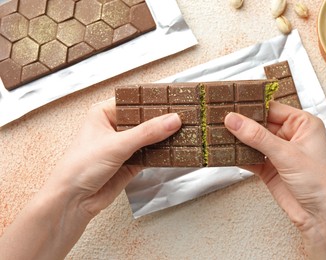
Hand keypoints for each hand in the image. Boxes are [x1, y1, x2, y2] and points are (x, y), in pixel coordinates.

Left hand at [49, 98, 181, 217]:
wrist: (73, 201)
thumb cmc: (78, 168)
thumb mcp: (116, 145)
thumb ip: (147, 132)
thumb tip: (171, 120)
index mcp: (104, 114)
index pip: (134, 102)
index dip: (153, 101)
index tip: (173, 101)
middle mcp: (115, 128)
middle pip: (145, 120)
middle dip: (162, 120)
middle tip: (183, 116)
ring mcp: (124, 146)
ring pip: (150, 137)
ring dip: (164, 137)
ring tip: (184, 130)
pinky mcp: (131, 162)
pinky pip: (152, 154)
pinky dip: (162, 153)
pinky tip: (174, 149)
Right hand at [224, 101, 325, 258]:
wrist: (321, 217)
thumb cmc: (322, 183)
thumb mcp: (287, 154)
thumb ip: (258, 137)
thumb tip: (235, 120)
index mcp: (303, 124)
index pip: (272, 108)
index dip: (252, 106)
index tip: (232, 105)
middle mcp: (290, 136)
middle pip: (259, 124)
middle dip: (241, 124)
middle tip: (221, 119)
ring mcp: (278, 153)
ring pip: (252, 141)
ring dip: (238, 140)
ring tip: (219, 133)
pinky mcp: (269, 168)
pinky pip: (249, 158)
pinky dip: (238, 156)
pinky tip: (226, 153)